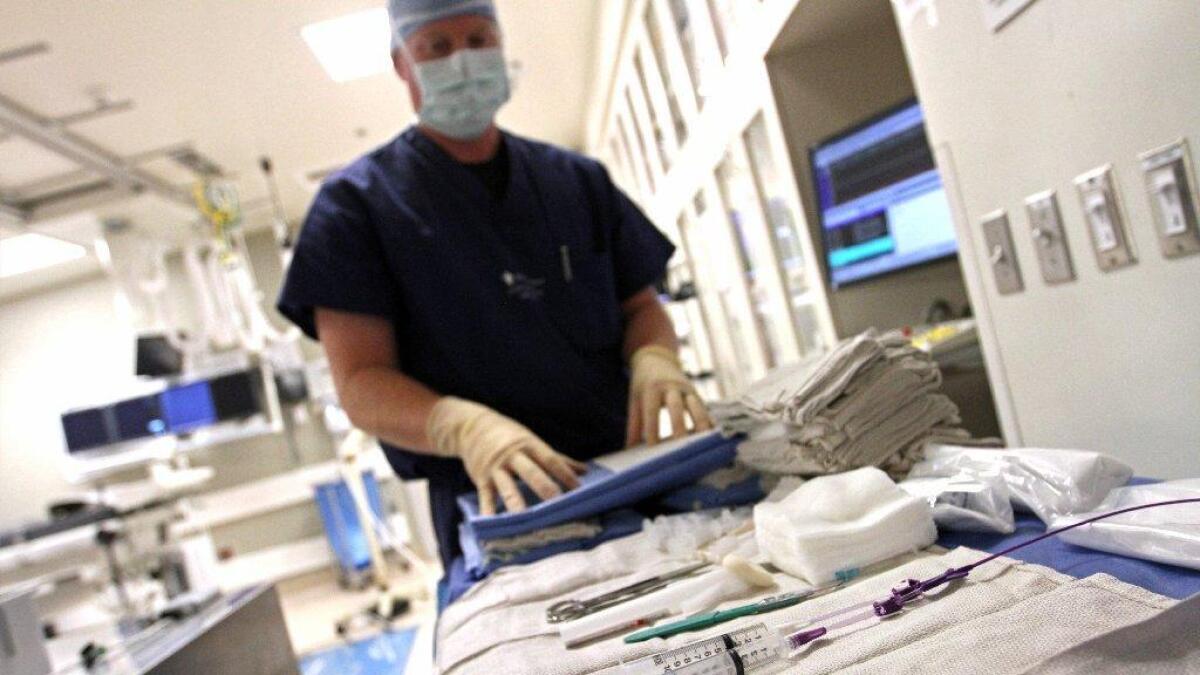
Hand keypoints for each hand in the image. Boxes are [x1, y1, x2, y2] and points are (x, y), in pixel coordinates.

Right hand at [426, 397, 586, 514]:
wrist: (471, 427)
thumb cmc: (509, 436)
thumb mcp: (532, 441)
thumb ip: (558, 458)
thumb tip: (585, 471)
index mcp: (529, 445)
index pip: (550, 460)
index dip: (564, 473)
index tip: (578, 488)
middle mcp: (513, 456)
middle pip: (532, 473)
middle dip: (545, 488)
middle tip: (558, 504)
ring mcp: (496, 468)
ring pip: (508, 488)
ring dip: (516, 504)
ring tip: (525, 520)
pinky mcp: (482, 479)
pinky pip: (486, 497)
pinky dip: (488, 512)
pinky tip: (491, 525)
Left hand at [625, 345, 713, 446]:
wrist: (657, 359)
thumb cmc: (643, 383)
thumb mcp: (635, 399)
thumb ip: (634, 424)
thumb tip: (630, 449)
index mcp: (652, 388)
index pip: (652, 410)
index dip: (652, 428)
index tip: (652, 447)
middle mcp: (671, 387)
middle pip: (676, 407)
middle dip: (679, 426)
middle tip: (680, 447)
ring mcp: (686, 390)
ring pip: (696, 407)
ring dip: (701, 424)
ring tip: (704, 443)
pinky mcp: (697, 394)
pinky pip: (705, 409)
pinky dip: (710, 421)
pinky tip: (714, 436)